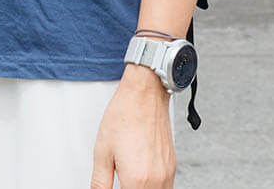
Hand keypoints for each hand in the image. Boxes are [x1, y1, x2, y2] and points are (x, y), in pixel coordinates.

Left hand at [91, 66, 175, 188]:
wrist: (144, 95)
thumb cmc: (124, 116)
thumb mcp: (102, 151)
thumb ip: (100, 181)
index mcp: (137, 181)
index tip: (114, 185)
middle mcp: (157, 182)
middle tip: (119, 179)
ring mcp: (168, 175)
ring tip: (128, 177)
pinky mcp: (173, 166)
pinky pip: (165, 187)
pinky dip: (153, 186)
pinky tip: (140, 174)